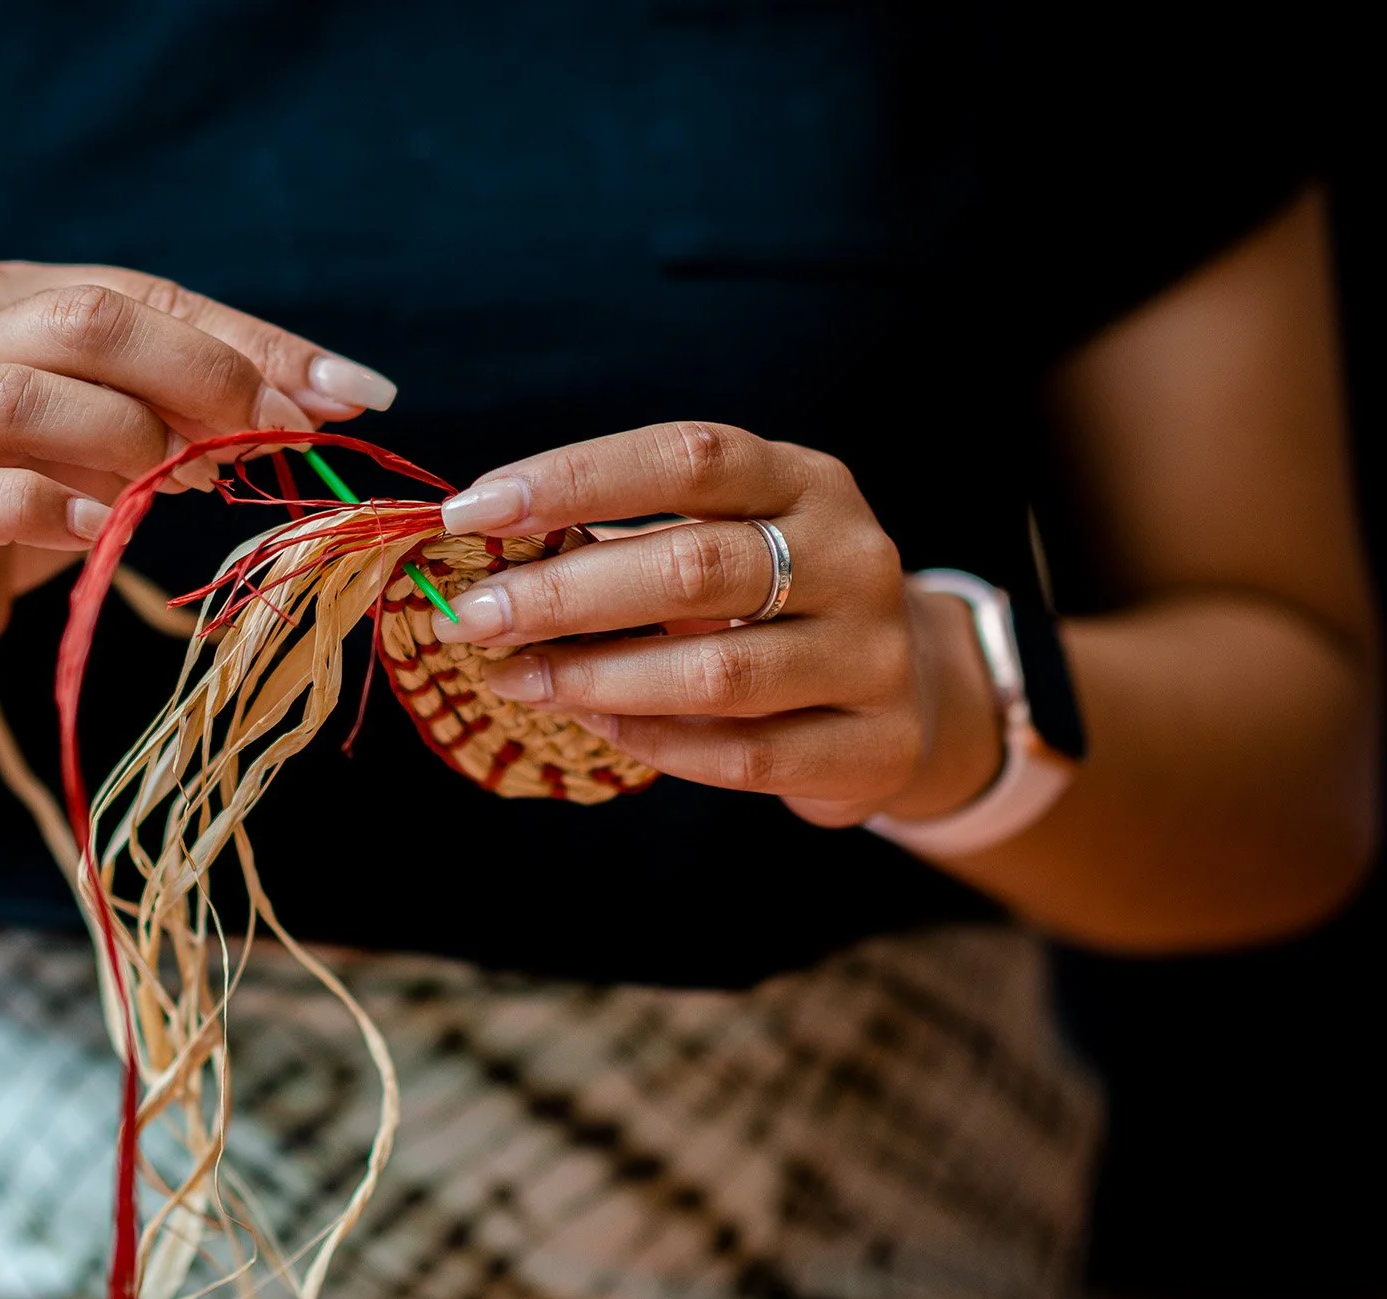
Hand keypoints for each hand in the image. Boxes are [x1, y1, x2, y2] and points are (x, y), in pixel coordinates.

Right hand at [0, 262, 397, 680]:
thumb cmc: (14, 495)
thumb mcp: (111, 435)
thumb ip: (195, 406)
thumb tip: (331, 397)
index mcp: (4, 295)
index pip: (147, 294)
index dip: (254, 343)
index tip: (348, 394)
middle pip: (89, 324)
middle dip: (205, 380)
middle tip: (271, 443)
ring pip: (22, 396)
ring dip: (126, 443)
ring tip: (173, 490)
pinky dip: (56, 512)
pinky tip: (103, 532)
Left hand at [429, 422, 1002, 825]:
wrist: (911, 698)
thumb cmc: (779, 605)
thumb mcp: (725, 542)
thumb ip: (627, 542)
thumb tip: (483, 549)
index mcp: (805, 482)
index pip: (689, 456)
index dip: (576, 477)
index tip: (474, 510)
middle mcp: (852, 556)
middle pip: (696, 565)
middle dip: (565, 593)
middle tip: (474, 615)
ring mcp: (873, 654)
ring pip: (718, 670)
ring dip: (595, 677)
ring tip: (513, 678)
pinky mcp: (874, 745)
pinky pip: (744, 754)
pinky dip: (655, 743)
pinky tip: (591, 727)